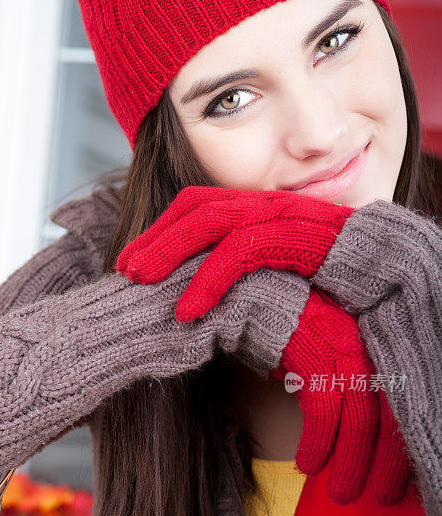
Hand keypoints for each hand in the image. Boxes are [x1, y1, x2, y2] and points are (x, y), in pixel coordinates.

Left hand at [116, 186, 354, 321]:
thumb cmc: (338, 282)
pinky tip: (187, 311)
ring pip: (211, 222)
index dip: (164, 230)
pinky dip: (208, 281)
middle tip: (124, 269)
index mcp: (261, 211)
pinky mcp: (298, 236)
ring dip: (169, 253)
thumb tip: (213, 311)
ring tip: (138, 282)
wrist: (391, 277)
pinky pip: (241, 252)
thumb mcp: (281, 278)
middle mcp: (269, 205)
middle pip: (197, 207)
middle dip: (155, 238)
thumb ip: (248, 281)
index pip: (201, 207)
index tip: (136, 261)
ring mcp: (284, 215)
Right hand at [272, 288, 411, 505]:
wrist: (261, 298)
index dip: (404, 447)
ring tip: (342, 494)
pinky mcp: (315, 356)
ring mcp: (345, 351)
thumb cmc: (297, 333)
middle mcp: (371, 349)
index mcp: (381, 351)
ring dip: (351, 463)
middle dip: (390, 464)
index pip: (406, 405)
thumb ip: (350, 388)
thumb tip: (359, 435)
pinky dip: (317, 445)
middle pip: (393, 416)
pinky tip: (308, 466)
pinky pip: (323, 412)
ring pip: (360, 420)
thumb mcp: (333, 359)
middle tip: (383, 498)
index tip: (400, 480)